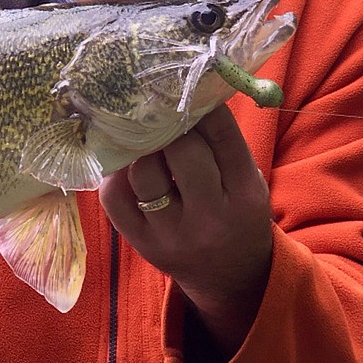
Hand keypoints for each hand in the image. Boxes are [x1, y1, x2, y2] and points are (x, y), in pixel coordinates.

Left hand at [98, 104, 272, 360]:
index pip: (222, 135)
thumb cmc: (236, 211)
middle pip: (182, 152)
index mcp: (245, 193)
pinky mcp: (142, 244)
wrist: (231, 277)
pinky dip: (115, 173)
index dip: (199, 104)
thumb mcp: (247, 179)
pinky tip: (125, 163)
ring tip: (140, 134)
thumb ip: (223, 141)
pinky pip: (115, 198)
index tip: (184, 85)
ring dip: (139, 145)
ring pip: (143, 171)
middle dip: (167, 123)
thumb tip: (188, 85)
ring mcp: (173, 234)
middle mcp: (211, 217)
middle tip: (157, 109)